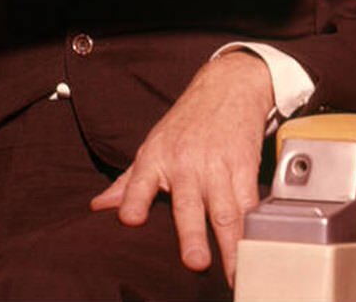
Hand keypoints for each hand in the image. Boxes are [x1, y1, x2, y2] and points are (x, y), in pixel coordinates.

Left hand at [90, 50, 273, 281]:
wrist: (229, 84)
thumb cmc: (187, 121)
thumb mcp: (154, 144)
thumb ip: (128, 182)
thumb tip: (98, 209)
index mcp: (156, 158)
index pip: (139, 182)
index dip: (134, 201)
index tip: (131, 220)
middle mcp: (186, 163)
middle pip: (189, 205)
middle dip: (192, 235)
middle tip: (196, 264)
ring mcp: (218, 164)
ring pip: (226, 210)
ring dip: (231, 243)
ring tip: (235, 271)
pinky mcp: (245, 164)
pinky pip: (250, 200)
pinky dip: (254, 225)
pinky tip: (257, 244)